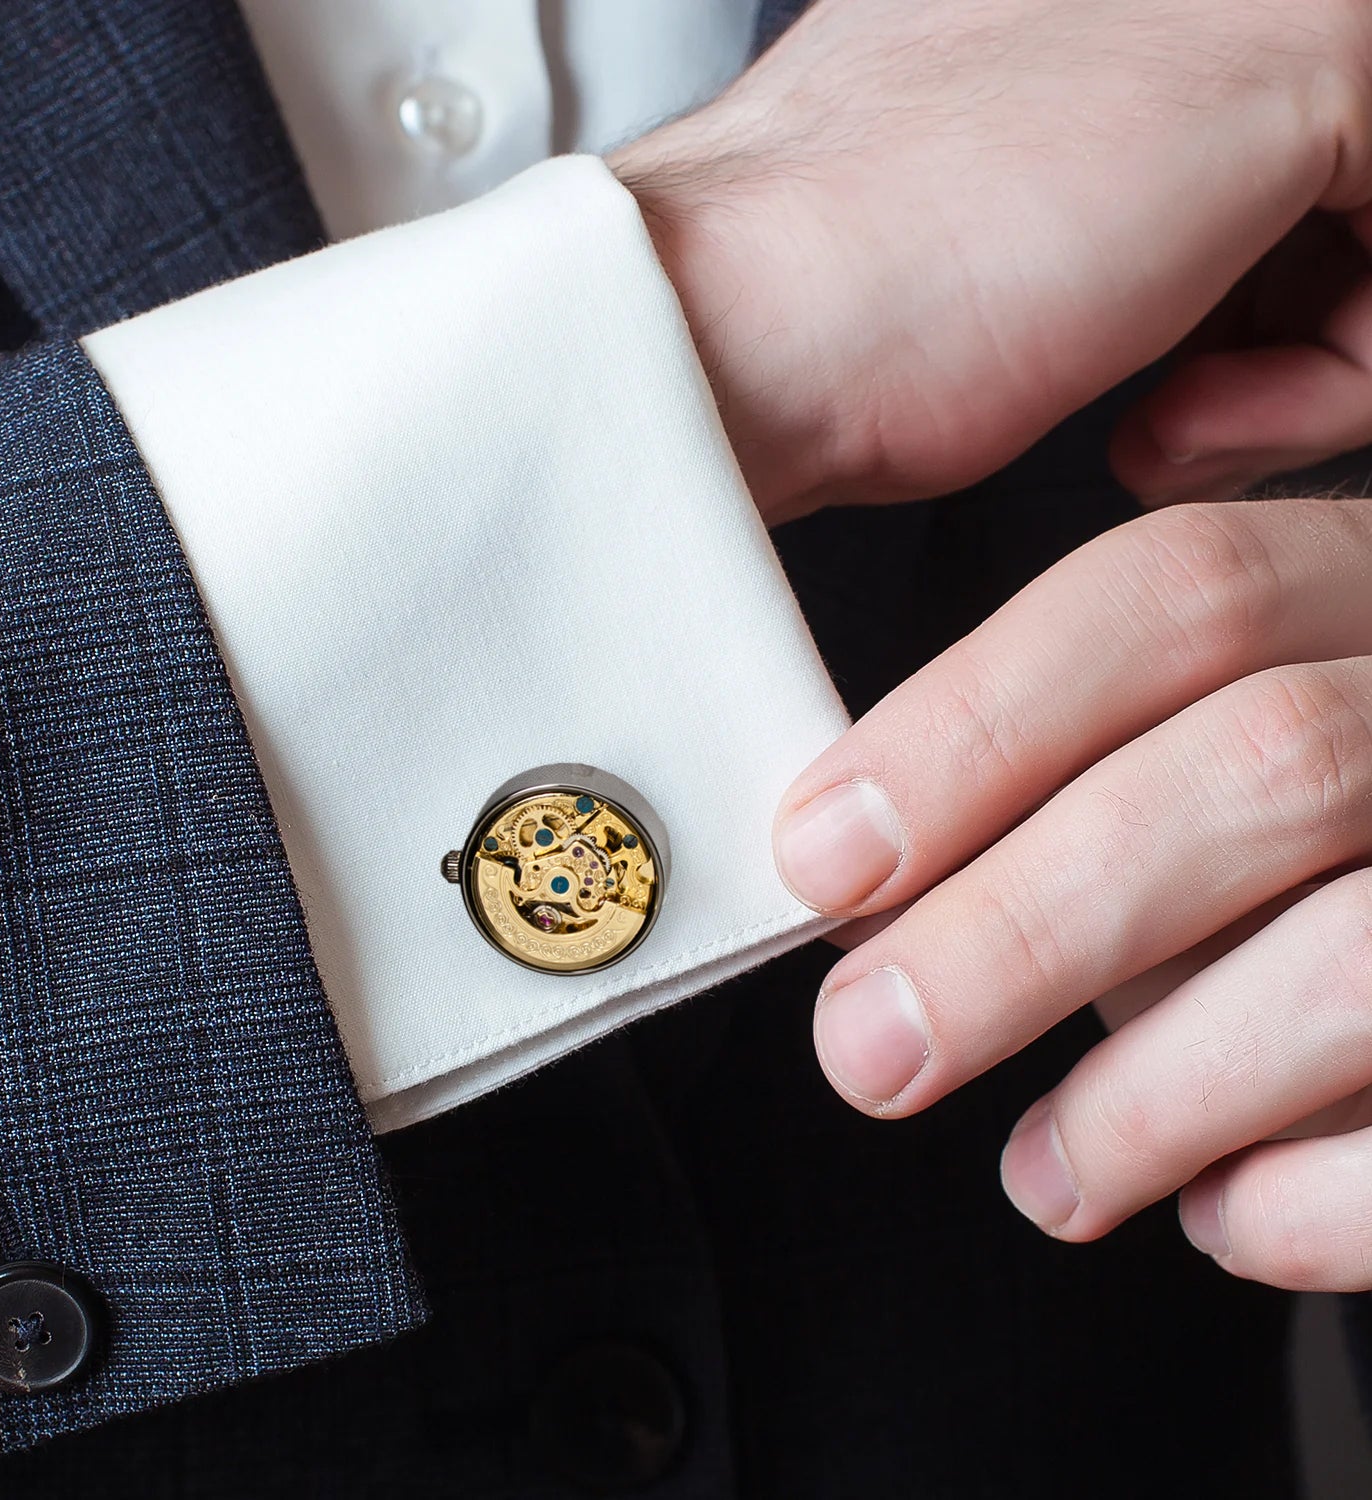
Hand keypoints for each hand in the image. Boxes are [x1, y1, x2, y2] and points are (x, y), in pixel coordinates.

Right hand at [610, 0, 1371, 522]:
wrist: (740, 321)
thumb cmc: (837, 313)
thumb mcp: (1016, 219)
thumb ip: (1141, 187)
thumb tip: (1245, 264)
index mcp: (1114, 7)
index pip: (1292, 159)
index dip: (1280, 286)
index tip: (1191, 369)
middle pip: (1359, 185)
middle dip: (1319, 328)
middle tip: (1191, 407)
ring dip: (1321, 368)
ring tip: (1173, 417)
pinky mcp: (1316, 44)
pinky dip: (1329, 382)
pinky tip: (1177, 411)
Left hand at [772, 497, 1371, 1290]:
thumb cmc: (1316, 835)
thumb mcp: (1228, 731)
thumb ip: (1093, 751)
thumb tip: (869, 855)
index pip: (1176, 595)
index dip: (974, 727)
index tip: (824, 857)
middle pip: (1260, 766)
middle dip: (1022, 927)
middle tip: (867, 1048)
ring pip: (1363, 958)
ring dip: (1152, 1093)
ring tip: (1046, 1173)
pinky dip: (1314, 1200)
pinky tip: (1225, 1214)